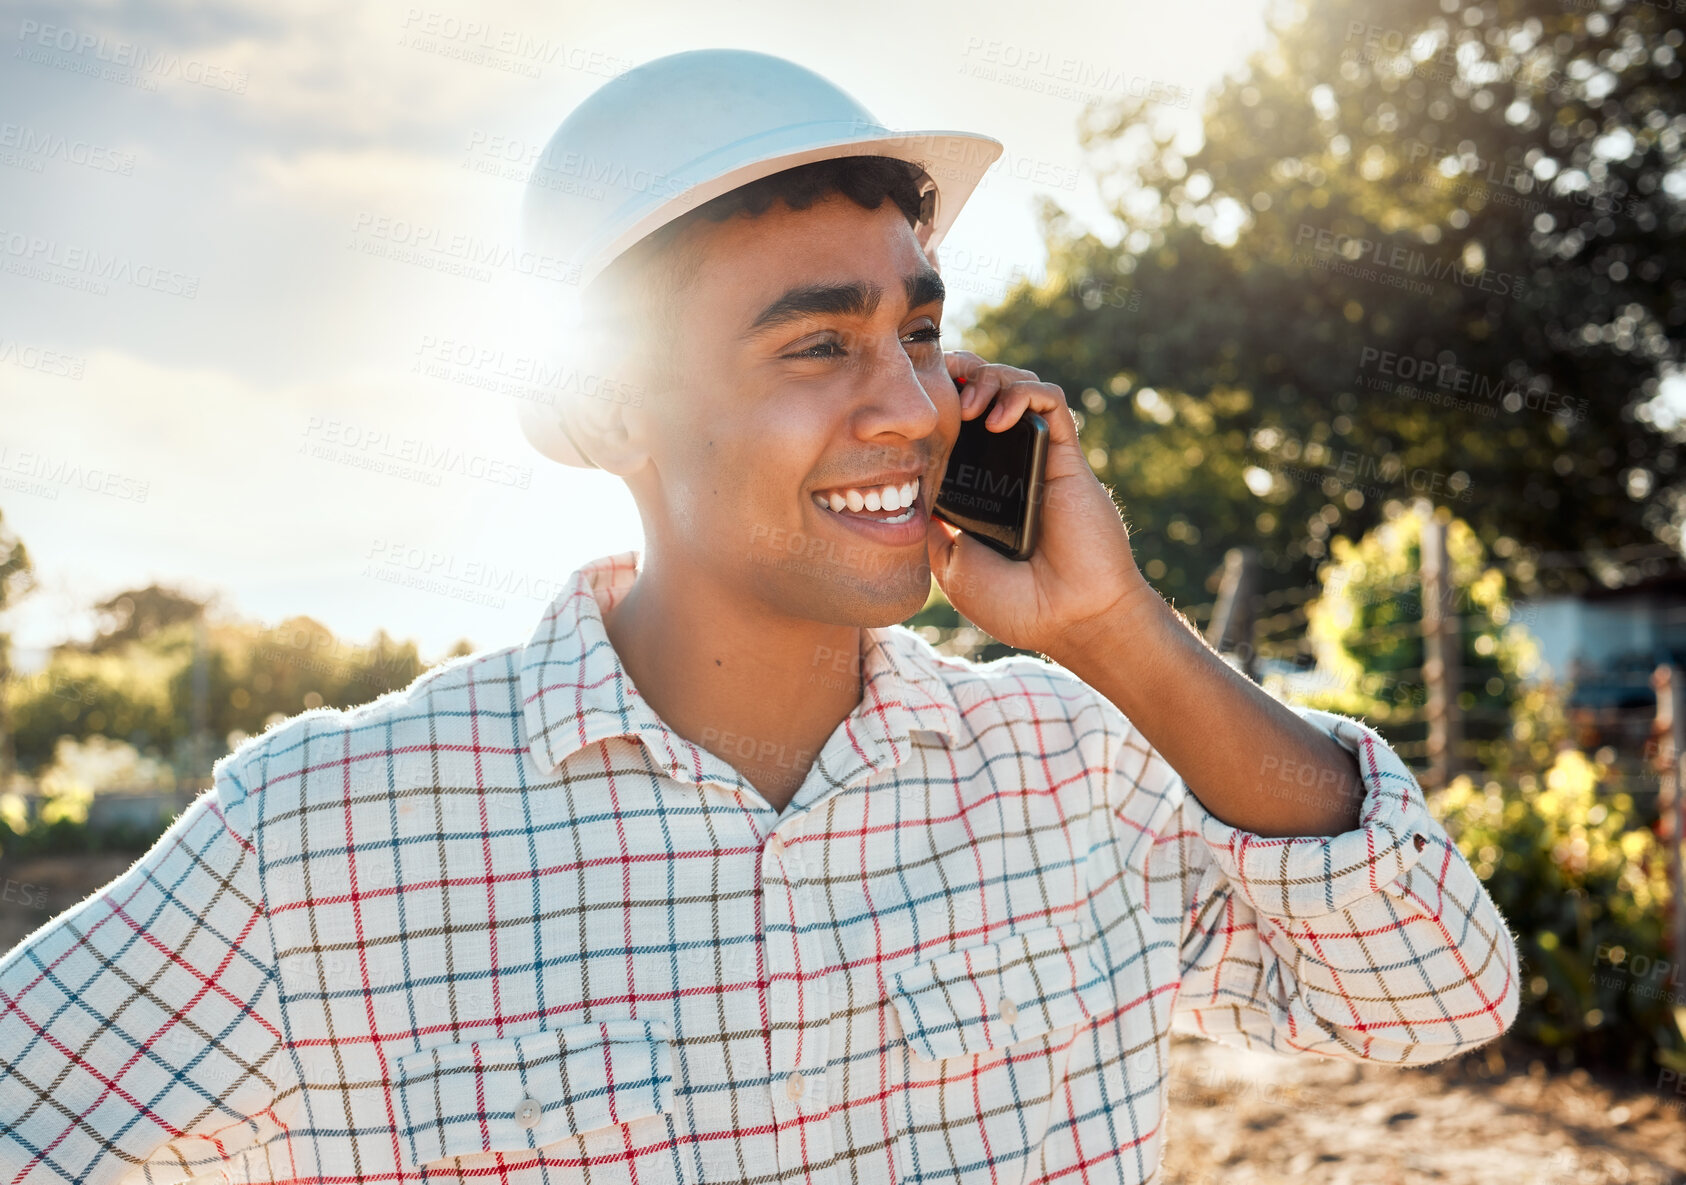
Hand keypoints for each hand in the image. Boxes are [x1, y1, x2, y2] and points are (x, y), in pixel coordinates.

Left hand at [925, 351, 1158, 657]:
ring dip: (989, 377)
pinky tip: (998, 417)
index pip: (954, 424)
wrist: (1066, 618)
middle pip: (985, 391)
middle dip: (961, 373)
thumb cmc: (1012, 602)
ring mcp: (1037, 457)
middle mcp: (1007, 465)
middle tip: (939, 382)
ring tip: (968, 402)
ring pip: (1018, 385)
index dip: (935, 401)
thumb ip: (930, 520)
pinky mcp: (1066, 456)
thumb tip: (907, 483)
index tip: (907, 398)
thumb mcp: (949, 562)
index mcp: (978, 486)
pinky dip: (1025, 393)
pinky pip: (1052, 402)